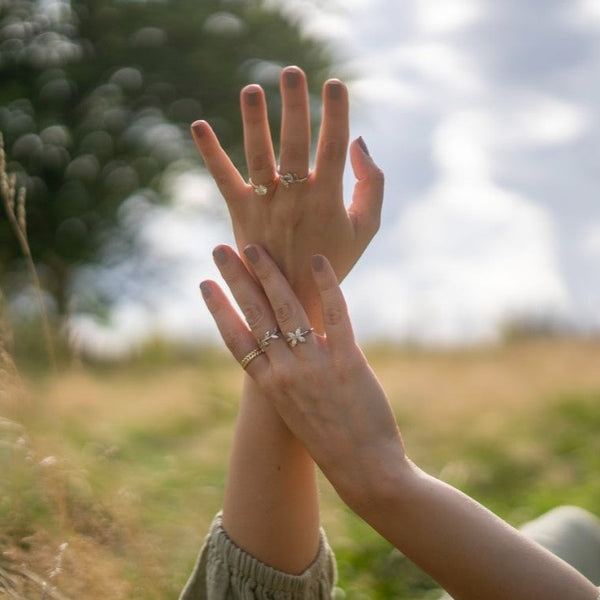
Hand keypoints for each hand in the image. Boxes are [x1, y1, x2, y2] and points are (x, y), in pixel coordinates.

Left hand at [191, 66, 383, 326]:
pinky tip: (198, 125)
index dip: (336, 112)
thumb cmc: (334, 260)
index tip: (334, 83)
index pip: (334, 146)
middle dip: (294, 105)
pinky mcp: (241, 213)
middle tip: (291, 71)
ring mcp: (265, 205)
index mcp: (328, 199)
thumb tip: (359, 141)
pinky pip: (223, 179)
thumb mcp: (366, 227)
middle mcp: (295, 198)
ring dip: (254, 121)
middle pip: (296, 143)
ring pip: (259, 156)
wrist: (296, 300)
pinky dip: (210, 153)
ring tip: (251, 87)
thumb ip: (371, 183)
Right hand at [200, 244, 405, 508]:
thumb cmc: (330, 441)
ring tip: (255, 248)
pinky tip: (316, 260)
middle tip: (221, 250)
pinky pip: (334, 315)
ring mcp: (314, 365)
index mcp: (269, 386)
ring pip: (286, 309)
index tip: (204, 284)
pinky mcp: (346, 360)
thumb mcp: (295, 409)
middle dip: (235, 279)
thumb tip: (287, 343)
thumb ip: (286, 375)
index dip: (218, 309)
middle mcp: (285, 372)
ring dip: (268, 274)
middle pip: (254, 315)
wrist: (364, 469)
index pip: (234, 339)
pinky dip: (326, 285)